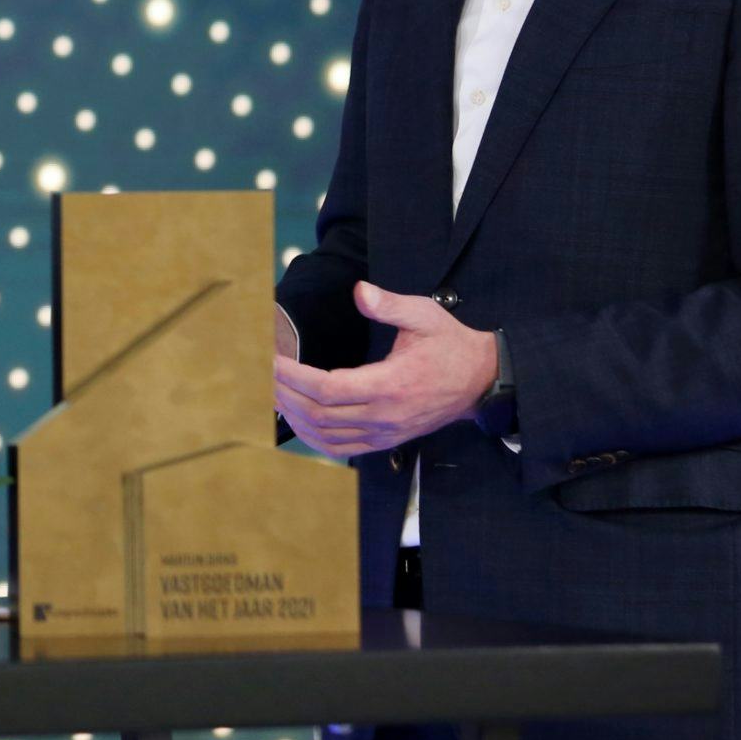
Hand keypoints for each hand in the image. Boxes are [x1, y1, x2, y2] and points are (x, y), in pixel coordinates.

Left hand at [272, 282, 495, 458]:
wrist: (481, 381)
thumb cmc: (450, 345)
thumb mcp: (425, 315)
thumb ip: (390, 305)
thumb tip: (359, 291)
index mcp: (390, 384)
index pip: (329, 389)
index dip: (293, 377)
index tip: (270, 360)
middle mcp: (385, 415)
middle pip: (320, 414)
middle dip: (283, 395)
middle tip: (259, 374)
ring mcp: (385, 433)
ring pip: (326, 436)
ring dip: (294, 417)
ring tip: (271, 394)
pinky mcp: (386, 441)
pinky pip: (342, 448)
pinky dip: (313, 438)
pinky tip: (297, 420)